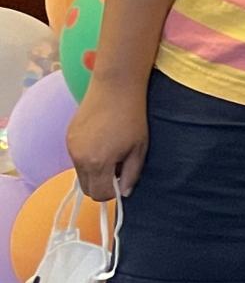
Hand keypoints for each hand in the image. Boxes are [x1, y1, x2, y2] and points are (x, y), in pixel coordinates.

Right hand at [68, 82, 149, 200]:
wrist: (115, 88)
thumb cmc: (132, 117)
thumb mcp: (139, 148)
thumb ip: (132, 174)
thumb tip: (125, 192)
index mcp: (98, 163)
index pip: (100, 194)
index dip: (113, 192)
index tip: (123, 179)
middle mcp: (79, 158)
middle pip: (87, 188)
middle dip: (102, 184)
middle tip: (118, 168)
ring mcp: (70, 147)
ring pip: (81, 173)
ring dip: (95, 171)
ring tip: (111, 151)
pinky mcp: (68, 137)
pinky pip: (76, 158)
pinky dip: (87, 158)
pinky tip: (102, 141)